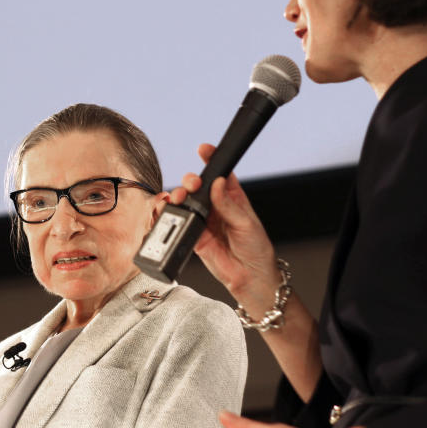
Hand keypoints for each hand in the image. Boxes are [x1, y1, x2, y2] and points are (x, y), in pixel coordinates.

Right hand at [170, 144, 278, 300]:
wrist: (250, 277)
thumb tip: (218, 184)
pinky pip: (179, 223)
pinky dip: (171, 216)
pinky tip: (170, 211)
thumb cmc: (256, 249)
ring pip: (185, 202)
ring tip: (179, 198)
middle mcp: (216, 207)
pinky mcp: (194, 235)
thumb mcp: (247, 223)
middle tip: (192, 184)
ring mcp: (204, 220)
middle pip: (198, 186)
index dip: (211, 160)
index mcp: (233, 198)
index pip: (221, 174)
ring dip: (178, 196)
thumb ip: (229, 204)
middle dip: (191, 181)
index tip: (204, 150)